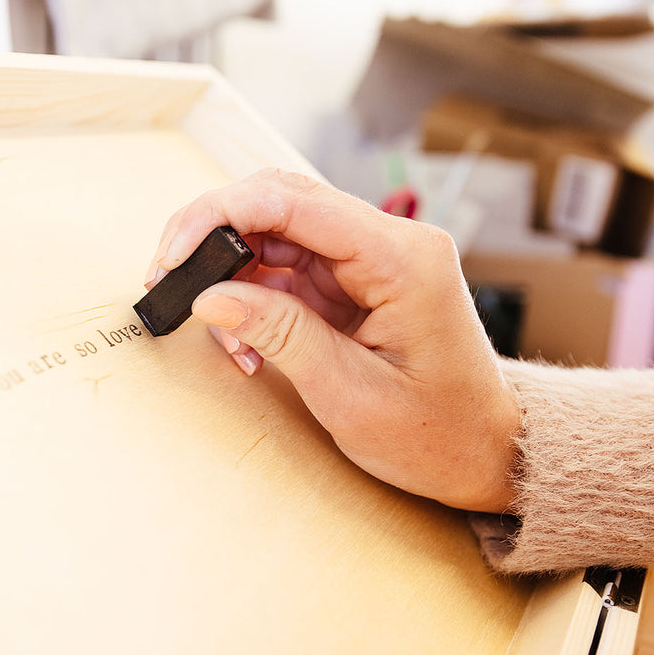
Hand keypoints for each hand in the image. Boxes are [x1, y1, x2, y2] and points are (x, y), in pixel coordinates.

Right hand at [145, 169, 519, 513]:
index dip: (220, 215)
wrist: (486, 453)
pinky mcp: (358, 278)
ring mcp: (373, 257)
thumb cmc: (437, 433)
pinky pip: (289, 265)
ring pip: (276, 231)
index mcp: (402, 258)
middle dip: (213, 234)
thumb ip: (280, 334)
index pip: (295, 201)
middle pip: (280, 201)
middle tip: (167, 278)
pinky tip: (247, 341)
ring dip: (232, 274)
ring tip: (228, 340)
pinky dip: (254, 295)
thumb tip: (211, 294)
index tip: (173, 254)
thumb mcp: (350, 394)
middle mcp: (390, 242)